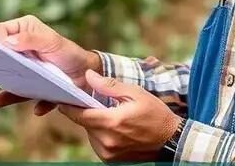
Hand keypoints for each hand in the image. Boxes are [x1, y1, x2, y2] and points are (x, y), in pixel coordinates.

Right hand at [0, 14, 100, 115]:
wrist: (87, 76)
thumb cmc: (69, 52)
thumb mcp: (52, 42)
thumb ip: (30, 39)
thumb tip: (7, 42)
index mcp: (23, 30)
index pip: (0, 31)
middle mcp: (21, 49)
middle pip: (0, 56)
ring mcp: (25, 69)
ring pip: (8, 80)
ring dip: (5, 93)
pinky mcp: (32, 87)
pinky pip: (27, 97)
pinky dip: (35, 104)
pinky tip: (38, 108)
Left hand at [58, 69, 181, 162]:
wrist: (171, 139)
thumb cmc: (155, 113)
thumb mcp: (135, 93)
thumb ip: (109, 85)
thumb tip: (88, 76)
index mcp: (111, 122)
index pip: (79, 114)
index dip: (68, 105)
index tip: (63, 97)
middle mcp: (107, 140)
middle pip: (84, 123)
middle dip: (88, 111)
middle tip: (99, 102)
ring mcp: (108, 152)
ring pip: (90, 133)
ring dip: (95, 123)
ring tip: (112, 116)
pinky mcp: (110, 159)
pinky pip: (97, 143)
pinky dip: (101, 134)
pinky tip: (116, 128)